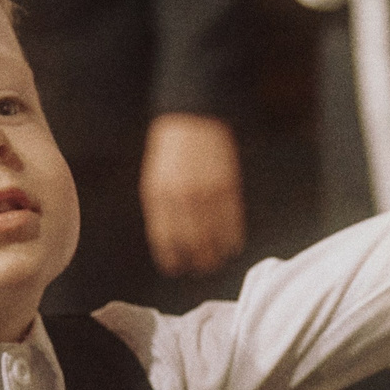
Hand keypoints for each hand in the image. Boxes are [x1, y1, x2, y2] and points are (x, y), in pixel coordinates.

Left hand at [139, 113, 245, 277]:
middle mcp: (182, 197)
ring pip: (213, 235)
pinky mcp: (226, 185)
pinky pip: (232, 220)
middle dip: (197, 261)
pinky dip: (233, 237)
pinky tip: (233, 245)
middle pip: (191, 242)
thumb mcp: (156, 179)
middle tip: (202, 269)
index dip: (171, 258)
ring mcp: (205, 191)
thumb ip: (162, 209)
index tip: (176, 269)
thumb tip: (171, 241)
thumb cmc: (171, 152)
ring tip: (218, 262)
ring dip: (217, 254)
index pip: (164, 238)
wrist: (191, 120)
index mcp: (159, 195)